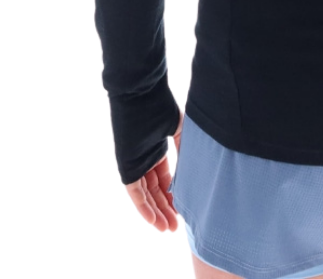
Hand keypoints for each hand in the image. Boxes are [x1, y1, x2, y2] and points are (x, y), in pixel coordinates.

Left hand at [123, 110, 184, 233]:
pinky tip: (154, 221)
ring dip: (155, 214)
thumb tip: (195, 165)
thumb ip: (184, 146)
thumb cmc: (159, 105)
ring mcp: (133, 165)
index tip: (183, 207)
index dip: (172, 193)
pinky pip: (134, 193)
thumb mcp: (177, 128)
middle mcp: (142, 160)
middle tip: (176, 226)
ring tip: (168, 229)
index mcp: (154, 150)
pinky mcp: (126, 167)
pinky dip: (144, 208)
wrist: (141, 93)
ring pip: (144, 196)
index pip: (162, 178)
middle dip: (165, 209)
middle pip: (154, 191)